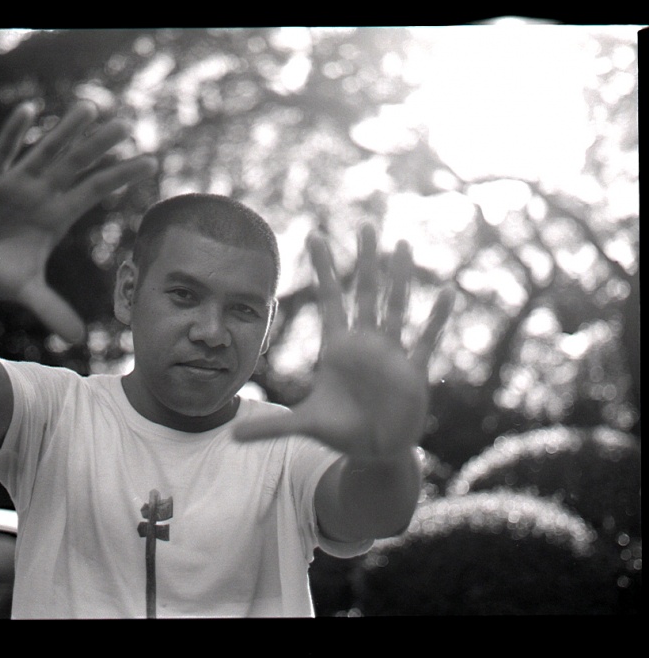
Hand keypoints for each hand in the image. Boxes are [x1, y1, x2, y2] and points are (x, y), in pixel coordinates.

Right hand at [0, 101, 156, 342]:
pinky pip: (4, 152)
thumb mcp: (26, 291)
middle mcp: (42, 194)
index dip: (122, 176)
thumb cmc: (0, 277)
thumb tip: (78, 339)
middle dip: (100, 145)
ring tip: (89, 108)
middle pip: (77, 164)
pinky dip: (15, 133)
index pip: (97, 190)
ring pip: (45, 151)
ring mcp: (16, 183)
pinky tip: (30, 111)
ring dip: (65, 131)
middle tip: (126, 124)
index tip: (152, 162)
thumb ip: (51, 309)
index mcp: (58, 216)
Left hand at [234, 223, 454, 461]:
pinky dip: (436, 318)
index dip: (324, 269)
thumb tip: (231, 438)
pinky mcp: (413, 372)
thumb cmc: (342, 432)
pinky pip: (426, 340)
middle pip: (365, 293)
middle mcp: (366, 344)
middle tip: (366, 225)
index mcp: (338, 348)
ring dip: (400, 278)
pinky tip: (445, 292)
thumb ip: (271, 428)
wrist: (375, 452)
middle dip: (365, 260)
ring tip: (402, 245)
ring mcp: (391, 355)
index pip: (329, 299)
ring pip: (396, 307)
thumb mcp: (304, 426)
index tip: (316, 235)